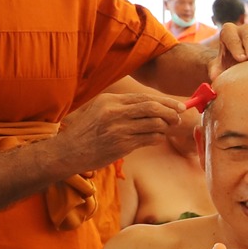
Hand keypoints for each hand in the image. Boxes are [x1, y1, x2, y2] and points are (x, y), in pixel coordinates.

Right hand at [57, 91, 182, 172]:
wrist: (68, 151)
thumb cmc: (87, 131)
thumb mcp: (99, 110)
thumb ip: (123, 106)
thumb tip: (155, 105)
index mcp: (110, 101)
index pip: (144, 97)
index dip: (165, 101)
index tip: (178, 106)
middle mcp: (114, 112)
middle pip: (152, 108)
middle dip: (171, 112)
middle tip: (178, 118)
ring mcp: (118, 129)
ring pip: (154, 124)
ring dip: (165, 127)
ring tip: (166, 129)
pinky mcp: (122, 145)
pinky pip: (149, 139)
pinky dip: (158, 138)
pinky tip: (156, 138)